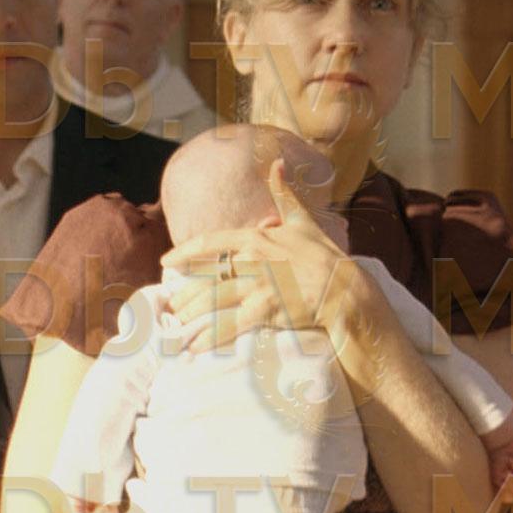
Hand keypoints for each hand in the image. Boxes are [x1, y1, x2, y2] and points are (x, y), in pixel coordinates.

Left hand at [163, 160, 361, 355]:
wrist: (346, 289)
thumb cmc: (323, 256)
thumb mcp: (302, 220)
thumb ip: (284, 194)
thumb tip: (278, 164)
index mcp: (256, 237)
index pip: (209, 242)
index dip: (184, 252)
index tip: (166, 262)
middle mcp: (252, 259)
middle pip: (206, 277)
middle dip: (185, 295)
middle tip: (171, 307)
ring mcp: (258, 284)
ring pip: (213, 300)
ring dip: (192, 316)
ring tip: (177, 329)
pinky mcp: (267, 309)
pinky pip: (231, 324)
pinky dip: (211, 337)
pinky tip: (195, 348)